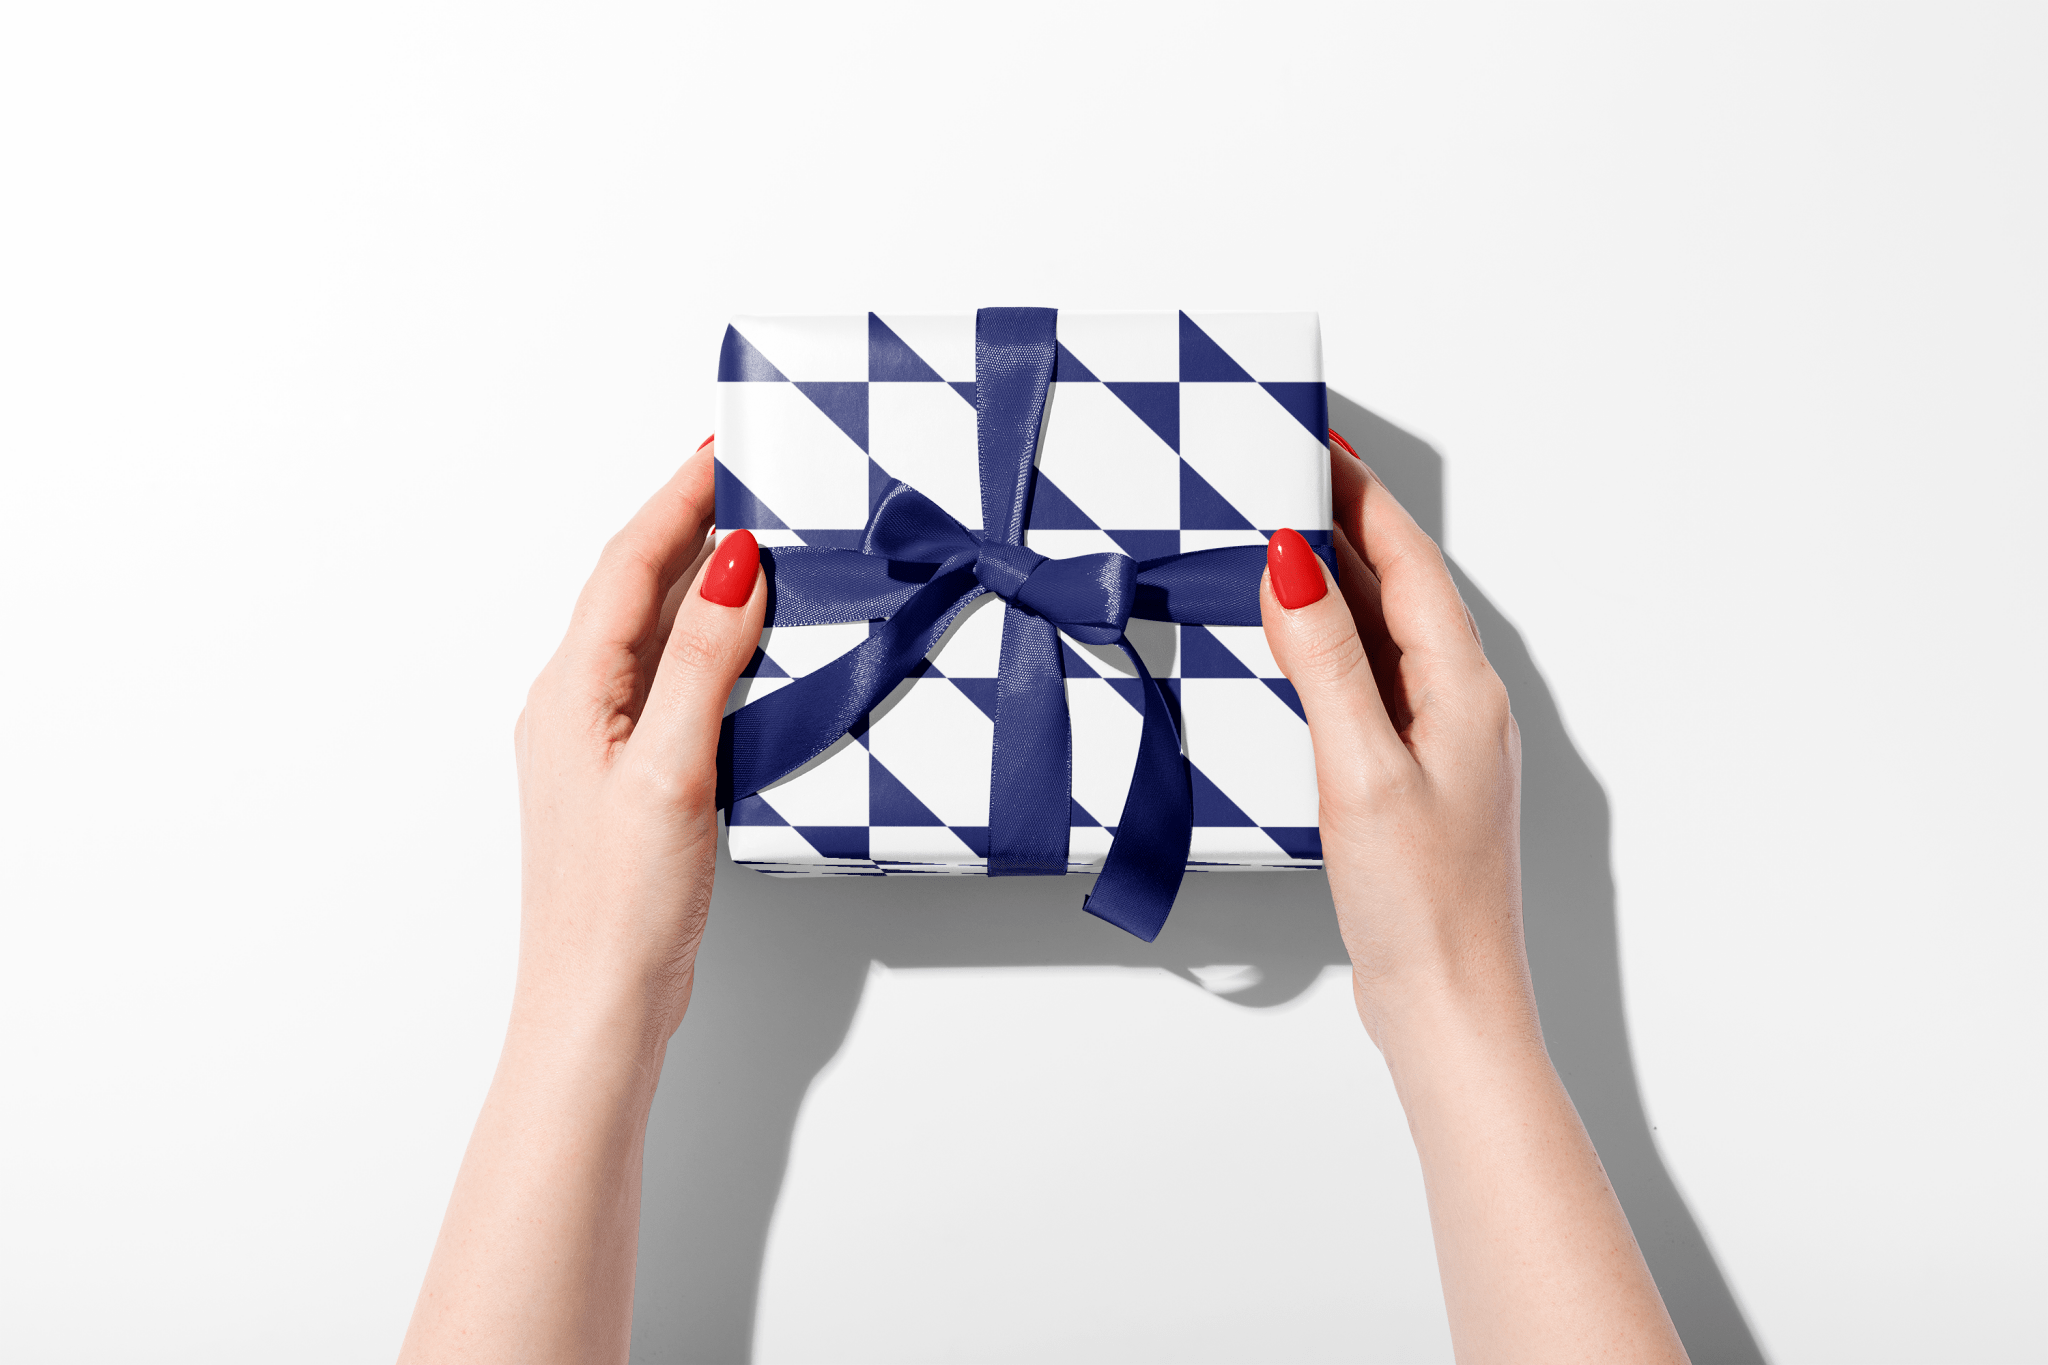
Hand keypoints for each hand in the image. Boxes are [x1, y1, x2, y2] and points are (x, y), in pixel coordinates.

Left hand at [512, 439, 763, 1046]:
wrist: (596, 1005)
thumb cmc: (621, 905)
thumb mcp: (670, 770)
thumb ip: (700, 662)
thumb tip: (734, 564)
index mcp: (572, 692)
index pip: (629, 565)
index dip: (677, 500)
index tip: (724, 450)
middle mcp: (574, 706)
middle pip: (633, 587)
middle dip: (688, 525)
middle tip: (749, 479)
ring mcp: (596, 744)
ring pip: (649, 633)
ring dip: (698, 580)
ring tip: (756, 543)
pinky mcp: (625, 779)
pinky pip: (664, 680)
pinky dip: (704, 643)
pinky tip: (743, 651)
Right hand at [1260, 438, 1687, 1363]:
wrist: (1451, 1008)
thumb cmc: (1420, 905)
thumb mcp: (1361, 769)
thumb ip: (1326, 662)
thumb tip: (1294, 564)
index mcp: (1461, 689)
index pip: (1405, 562)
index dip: (1361, 495)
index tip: (1319, 440)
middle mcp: (1461, 706)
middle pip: (1398, 588)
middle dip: (1345, 524)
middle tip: (1288, 472)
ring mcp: (1440, 744)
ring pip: (1385, 635)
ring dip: (1336, 583)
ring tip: (1280, 539)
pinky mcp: (1414, 781)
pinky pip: (1372, 682)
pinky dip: (1331, 647)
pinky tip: (1296, 651)